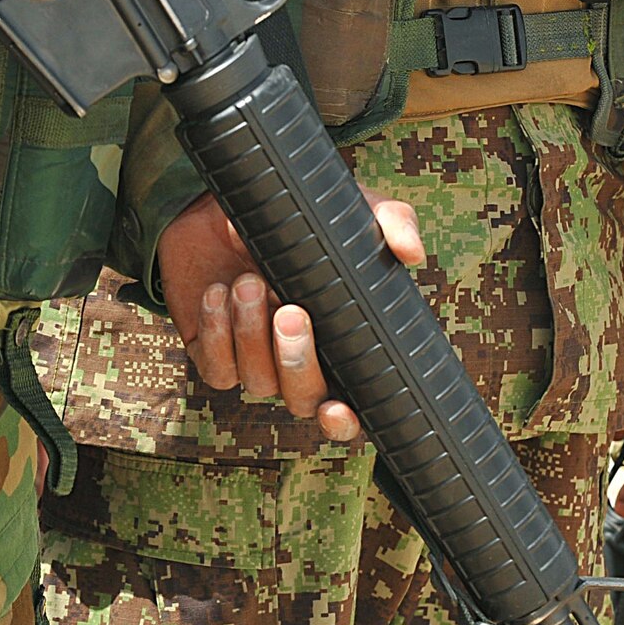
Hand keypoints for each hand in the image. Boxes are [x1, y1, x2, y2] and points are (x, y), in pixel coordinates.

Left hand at [159, 191, 425, 440]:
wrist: (226, 202)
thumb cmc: (299, 218)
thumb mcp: (352, 213)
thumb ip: (391, 223)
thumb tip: (414, 252)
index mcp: (337, 344)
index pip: (344, 406)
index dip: (342, 422)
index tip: (338, 410)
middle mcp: (294, 363)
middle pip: (302, 398)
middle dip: (296, 360)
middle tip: (289, 309)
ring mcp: (251, 360)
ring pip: (257, 380)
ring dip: (251, 332)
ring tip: (247, 282)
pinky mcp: (210, 350)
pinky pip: (217, 368)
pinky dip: (216, 332)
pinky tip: (216, 294)